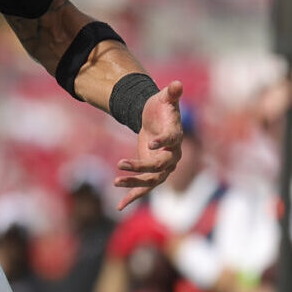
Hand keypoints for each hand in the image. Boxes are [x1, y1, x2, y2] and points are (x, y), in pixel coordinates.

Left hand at [115, 81, 184, 209]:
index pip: (172, 141)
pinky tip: (119, 207)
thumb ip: (172, 93)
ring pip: (151, 180)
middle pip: (160, 165)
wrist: (156, 119)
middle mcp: (172, 156)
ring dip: (134, 183)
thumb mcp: (165, 98)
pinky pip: (144, 188)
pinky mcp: (152, 173)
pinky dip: (132, 197)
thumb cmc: (161, 108)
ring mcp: (163, 167)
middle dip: (141, 166)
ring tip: (115, 181)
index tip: (150, 143)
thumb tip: (176, 84)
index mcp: (176, 137)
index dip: (163, 143)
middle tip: (121, 163)